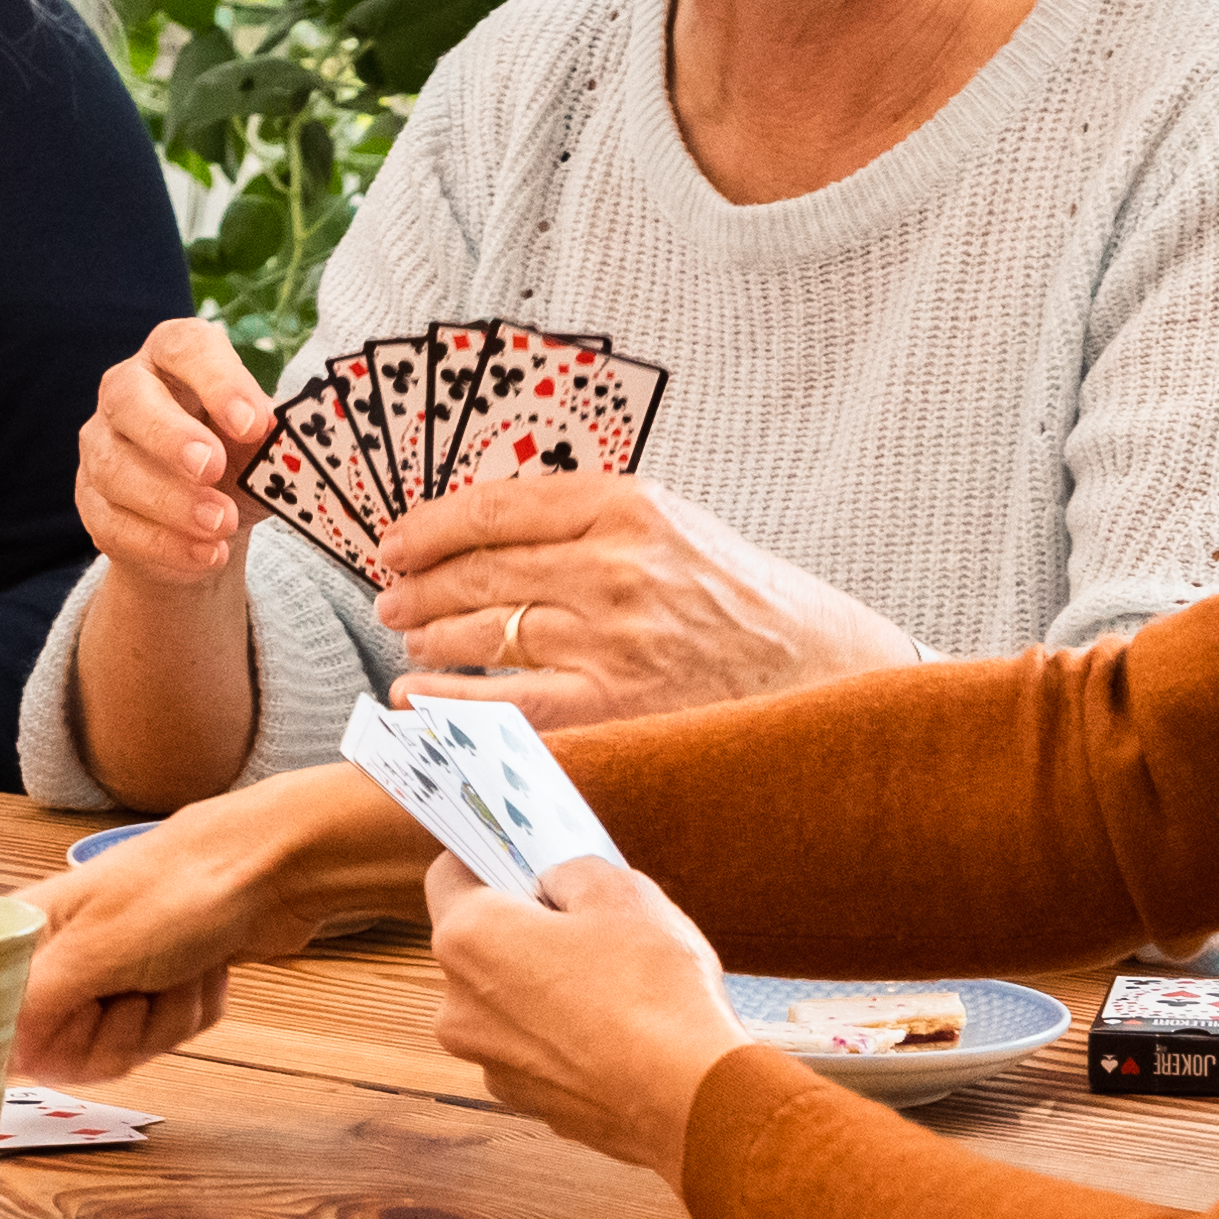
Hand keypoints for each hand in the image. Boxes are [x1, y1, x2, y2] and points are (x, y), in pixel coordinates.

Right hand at [12, 766, 411, 1082]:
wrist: (274, 869)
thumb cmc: (180, 888)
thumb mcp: (93, 952)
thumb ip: (33, 1005)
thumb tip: (0, 1052)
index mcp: (31, 938)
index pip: (11, 1028)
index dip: (52, 1040)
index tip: (83, 1020)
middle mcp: (65, 957)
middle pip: (71, 1047)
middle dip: (123, 1031)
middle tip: (140, 992)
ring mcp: (114, 972)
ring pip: (124, 1045)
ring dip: (166, 1018)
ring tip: (181, 969)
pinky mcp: (158, 985)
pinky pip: (164, 1034)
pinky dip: (192, 1009)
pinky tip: (203, 970)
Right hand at [74, 317, 280, 598]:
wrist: (207, 522)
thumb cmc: (239, 461)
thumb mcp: (264, 445)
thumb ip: (272, 438)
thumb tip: (284, 440)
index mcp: (174, 357)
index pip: (185, 348)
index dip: (218, 381)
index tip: (253, 423)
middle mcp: (127, 391)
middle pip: (128, 398)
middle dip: (170, 436)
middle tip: (213, 468)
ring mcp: (101, 446)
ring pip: (115, 468)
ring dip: (171, 501)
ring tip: (222, 524)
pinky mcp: (91, 501)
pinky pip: (112, 522)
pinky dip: (162, 544)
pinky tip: (205, 554)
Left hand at [370, 472, 910, 733]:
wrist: (828, 678)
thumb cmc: (750, 608)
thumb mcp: (682, 530)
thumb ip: (594, 522)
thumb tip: (488, 529)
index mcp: (632, 507)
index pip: (497, 506)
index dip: (429, 526)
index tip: (396, 541)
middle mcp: (615, 568)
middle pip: (478, 570)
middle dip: (417, 585)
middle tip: (390, 596)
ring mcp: (609, 643)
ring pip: (480, 634)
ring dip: (426, 638)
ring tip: (408, 640)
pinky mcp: (609, 712)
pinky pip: (497, 705)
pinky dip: (443, 700)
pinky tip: (415, 696)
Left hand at [419, 857, 747, 1174]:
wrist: (691, 1098)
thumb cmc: (653, 988)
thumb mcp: (621, 891)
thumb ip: (571, 872)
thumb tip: (556, 882)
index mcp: (468, 940)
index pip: (450, 878)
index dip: (488, 860)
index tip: (522, 860)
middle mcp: (459, 1007)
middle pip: (479, 946)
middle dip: (524, 928)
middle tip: (585, 922)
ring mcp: (490, 1062)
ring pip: (508, 1004)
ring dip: (545, 987)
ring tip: (613, 983)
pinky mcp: (527, 1102)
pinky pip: (537, 1050)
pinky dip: (564, 1036)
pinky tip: (617, 1030)